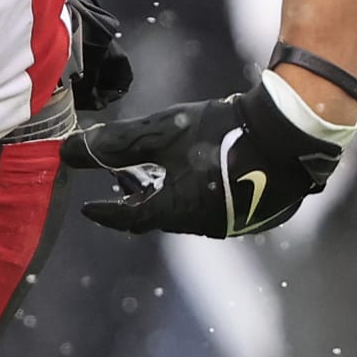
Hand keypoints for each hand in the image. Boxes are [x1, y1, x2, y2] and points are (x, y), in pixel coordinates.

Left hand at [68, 76, 344, 237]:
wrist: (289, 131)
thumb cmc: (222, 132)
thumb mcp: (161, 133)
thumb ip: (113, 144)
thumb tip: (66, 152)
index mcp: (179, 213)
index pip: (130, 219)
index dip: (105, 212)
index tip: (87, 209)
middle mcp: (207, 226)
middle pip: (161, 218)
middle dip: (138, 204)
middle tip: (122, 189)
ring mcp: (237, 223)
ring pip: (190, 214)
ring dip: (170, 198)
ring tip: (158, 178)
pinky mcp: (259, 212)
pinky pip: (218, 209)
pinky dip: (199, 195)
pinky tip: (200, 175)